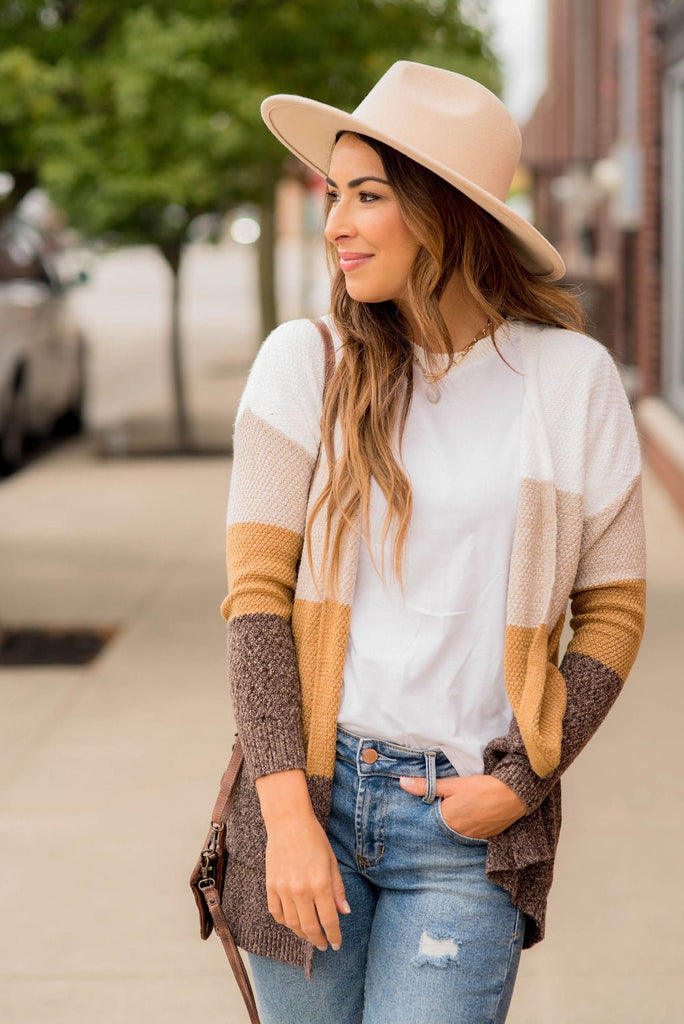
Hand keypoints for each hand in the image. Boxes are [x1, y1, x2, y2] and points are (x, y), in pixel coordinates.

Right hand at [264, 811, 350, 950]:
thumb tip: (344, 911)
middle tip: (324, 945)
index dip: (334, 935)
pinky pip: (276, 912)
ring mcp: (283, 889)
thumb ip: (337, 889)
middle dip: (318, 939)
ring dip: (302, 934)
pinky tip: (292, 922)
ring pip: (292, 923)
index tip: (336, 944)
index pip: (328, 920)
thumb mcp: (332, 862)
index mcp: (320, 883)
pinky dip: (284, 922)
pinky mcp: (271, 885)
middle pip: (310, 927)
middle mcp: (301, 890)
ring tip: (309, 935)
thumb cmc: (314, 838)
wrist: (288, 822)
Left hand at [399, 774, 527, 838]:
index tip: (418, 810)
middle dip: (437, 821)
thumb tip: (402, 783)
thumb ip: (427, 786)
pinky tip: (468, 817)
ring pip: (456, 833)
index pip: (427, 823)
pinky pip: (470, 835)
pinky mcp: (486, 837)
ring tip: (452, 813)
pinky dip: (466, 828)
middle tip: (436, 810)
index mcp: (447, 821)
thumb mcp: (453, 784)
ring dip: (452, 825)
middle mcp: (458, 835)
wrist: (514, 795)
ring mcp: (473, 838)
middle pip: (441, 830)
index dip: (423, 815)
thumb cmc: (481, 788)